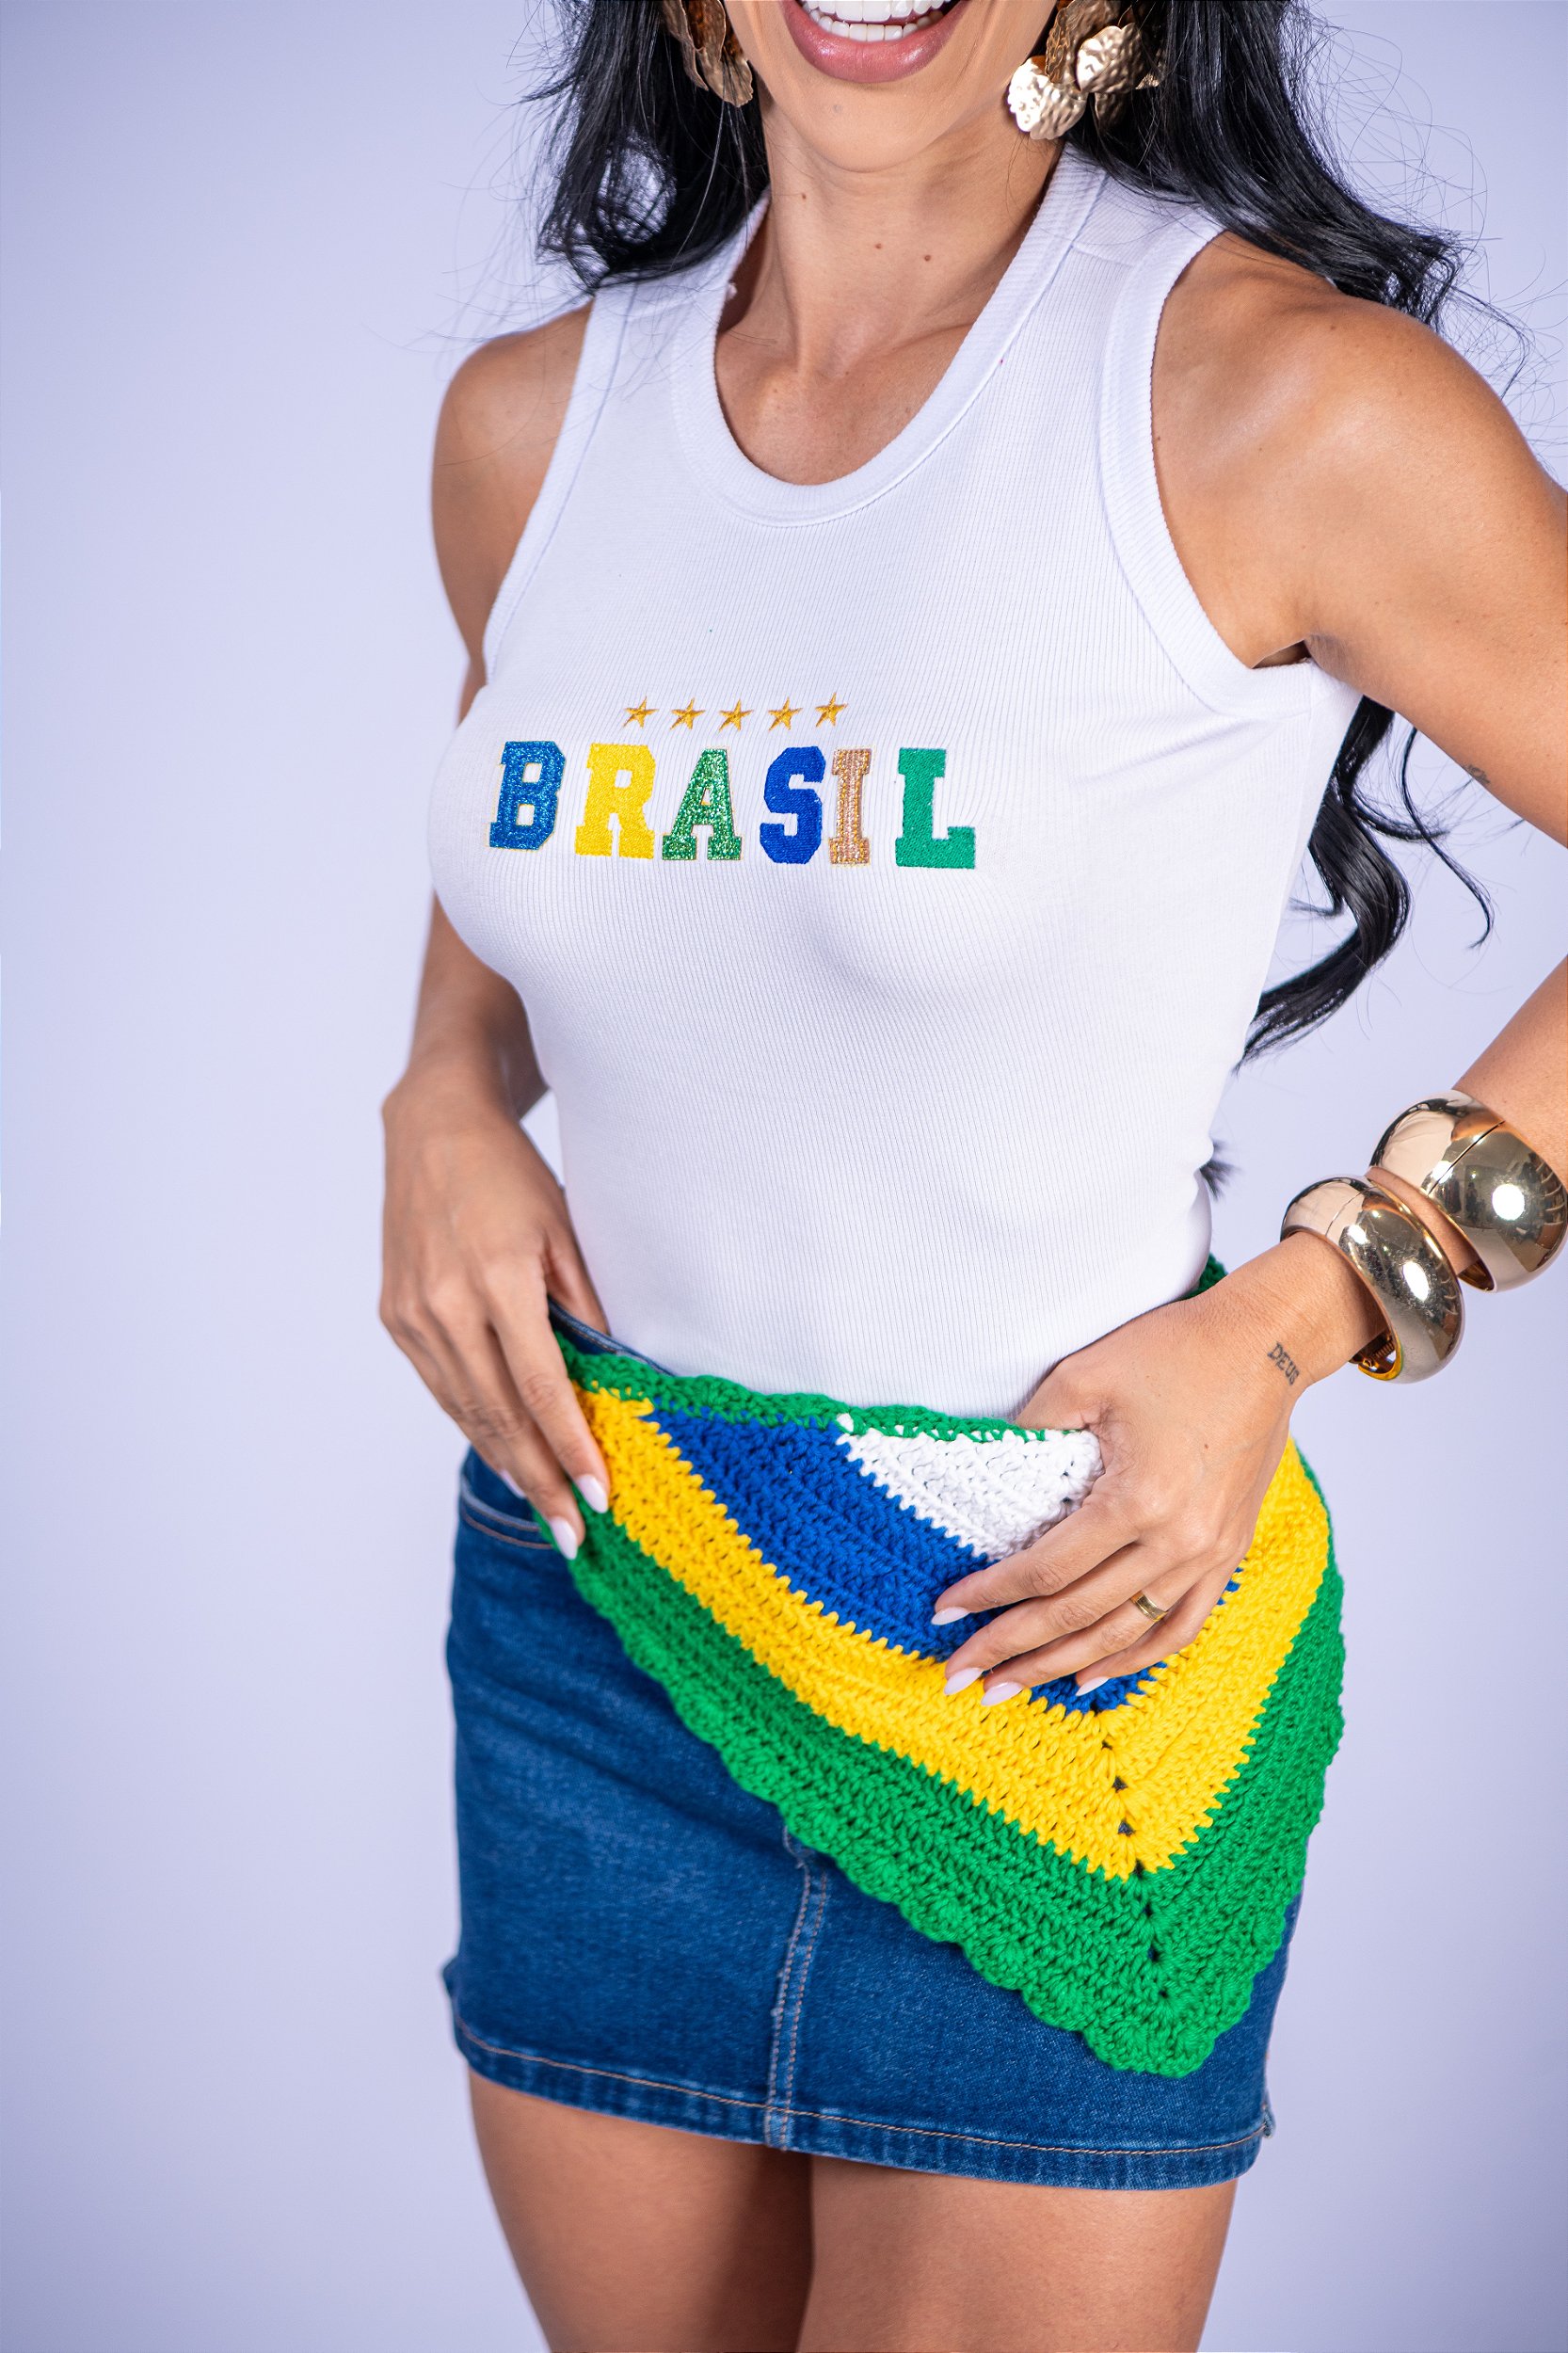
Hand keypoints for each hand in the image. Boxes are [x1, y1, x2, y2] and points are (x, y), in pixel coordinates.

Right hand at [379, 1065, 610, 1553]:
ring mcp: (412, 1317)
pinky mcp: (396, 1319)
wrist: (432, 1130)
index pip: (541, 1388)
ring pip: (467, 1411)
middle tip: (575, 1535)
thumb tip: (613, 1382)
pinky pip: (443, 1388)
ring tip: (547, 1508)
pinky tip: (507, 1454)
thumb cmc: (511, 1176)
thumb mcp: (565, 1231)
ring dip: (509, 1464)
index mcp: (495, 1281)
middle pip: (500, 1417)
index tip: (599, 1496)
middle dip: (541, 1481)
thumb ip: (587, 1307)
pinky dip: (477, 1425)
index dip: (571, 1447)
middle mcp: (445, 1306)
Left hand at [932, 1239, 1379, 1702]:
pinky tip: (1091, 1676)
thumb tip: (984, 1479)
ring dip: (1062, 1666)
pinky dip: (1135, 1658)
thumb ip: (1030, 1430)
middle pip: (1076, 1615)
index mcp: (1137, 1498)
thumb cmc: (1174, 1350)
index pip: (1044, 1569)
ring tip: (1010, 1690)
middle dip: (1010, 1650)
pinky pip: (1178, 1624)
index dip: (989, 1596)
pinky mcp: (1228, 1552)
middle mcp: (1176, 1540)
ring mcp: (1208, 1553)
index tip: (943, 1614)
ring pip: (1123, 1633)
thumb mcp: (1083, 1375)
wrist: (1267, 1346)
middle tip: (960, 1678)